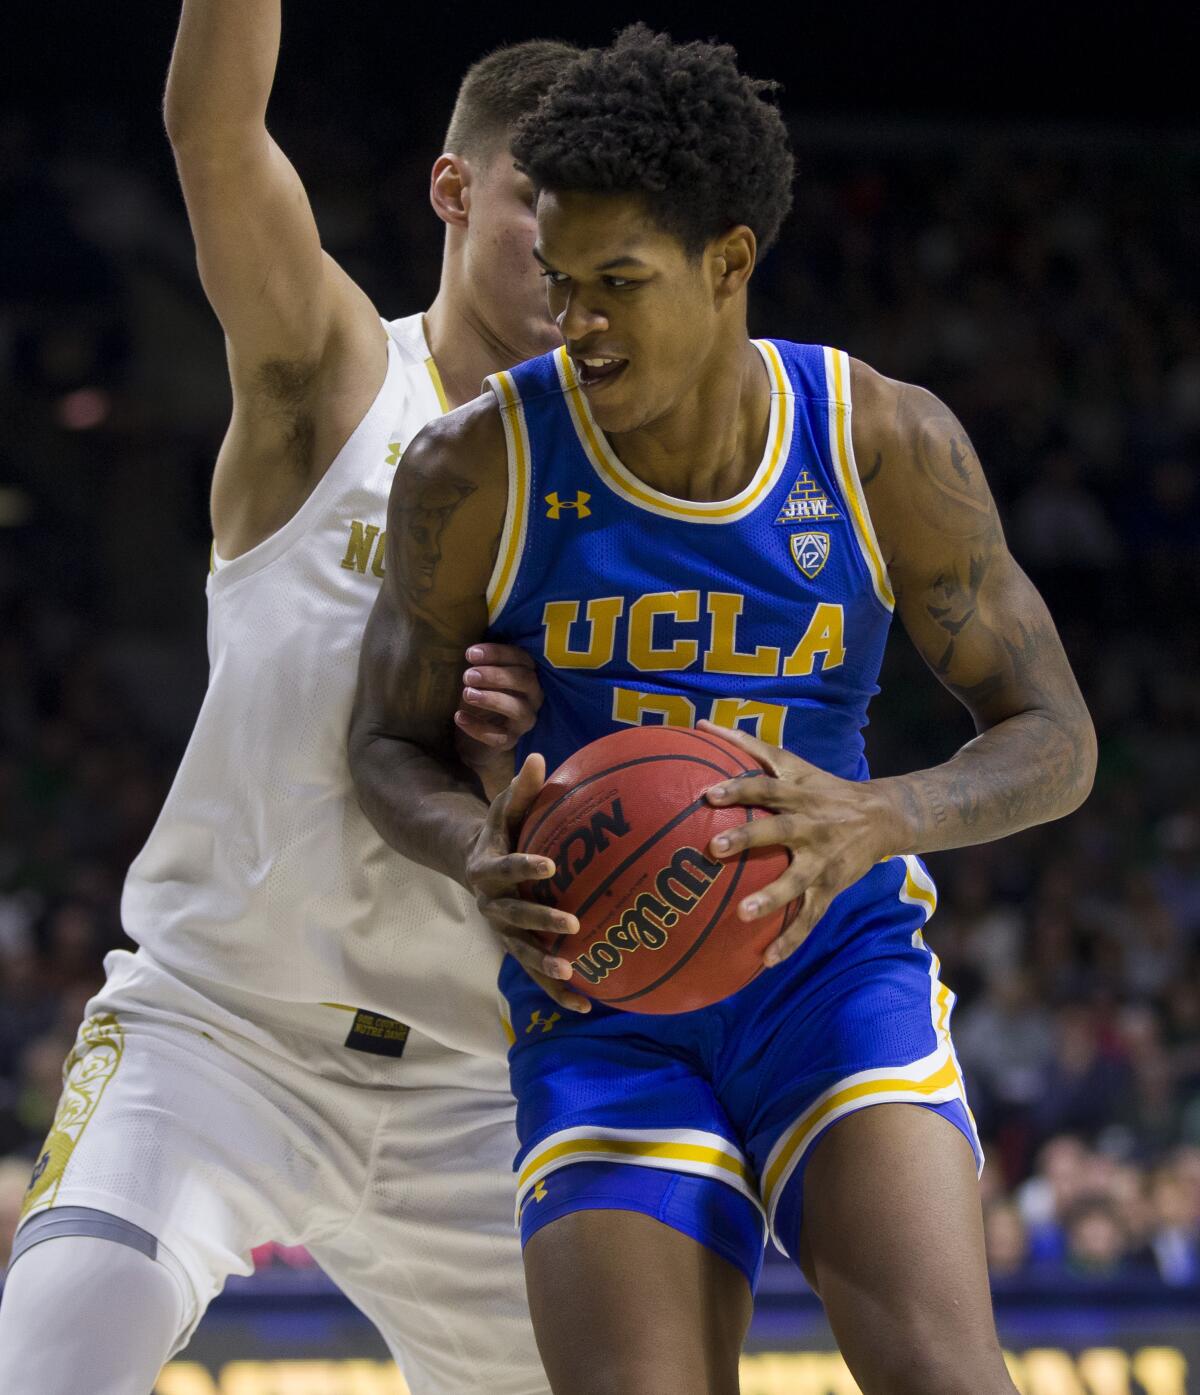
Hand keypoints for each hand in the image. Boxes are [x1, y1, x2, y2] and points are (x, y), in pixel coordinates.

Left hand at [454, 644, 543, 798]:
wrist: (474, 734)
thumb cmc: (481, 693)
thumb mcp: (481, 675)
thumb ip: (481, 662)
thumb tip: (469, 650)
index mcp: (527, 673)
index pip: (521, 658)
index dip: (497, 654)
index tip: (470, 654)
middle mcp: (533, 696)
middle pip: (525, 681)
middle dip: (496, 676)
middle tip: (468, 675)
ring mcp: (524, 720)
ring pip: (517, 709)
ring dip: (492, 699)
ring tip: (467, 693)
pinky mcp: (511, 740)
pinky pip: (499, 736)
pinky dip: (479, 728)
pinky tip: (459, 718)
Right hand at [465, 752, 590, 1013]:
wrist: (475, 864)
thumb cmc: (501, 831)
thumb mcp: (506, 808)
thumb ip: (522, 789)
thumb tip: (539, 756)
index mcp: (487, 869)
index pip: (506, 868)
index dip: (524, 866)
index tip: (549, 862)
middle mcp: (491, 905)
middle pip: (514, 917)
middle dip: (540, 921)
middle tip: (572, 922)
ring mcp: (503, 931)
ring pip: (522, 953)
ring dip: (545, 965)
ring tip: (572, 973)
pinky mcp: (517, 949)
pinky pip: (536, 974)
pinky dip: (557, 991)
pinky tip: (588, 1004)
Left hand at [697, 720, 893, 967]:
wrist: (883, 817)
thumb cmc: (821, 786)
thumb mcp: (793, 762)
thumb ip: (746, 744)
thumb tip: (700, 722)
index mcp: (799, 793)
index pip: (766, 785)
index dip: (739, 788)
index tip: (708, 794)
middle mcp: (811, 824)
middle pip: (779, 830)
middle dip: (748, 837)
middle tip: (714, 848)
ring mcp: (822, 859)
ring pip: (797, 880)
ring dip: (771, 897)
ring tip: (742, 914)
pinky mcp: (831, 888)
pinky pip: (809, 917)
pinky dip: (789, 940)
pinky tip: (764, 961)